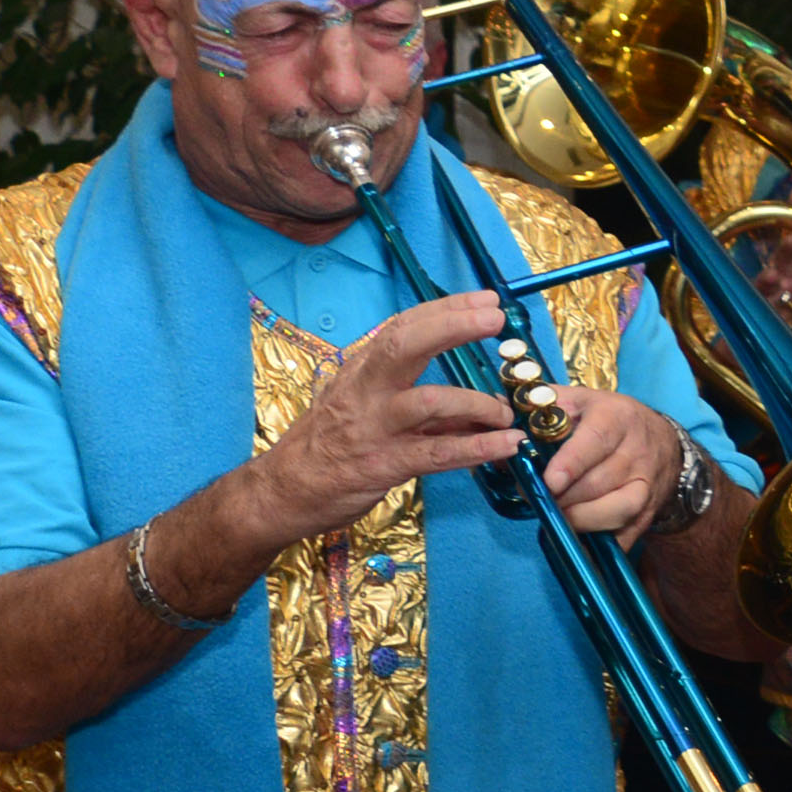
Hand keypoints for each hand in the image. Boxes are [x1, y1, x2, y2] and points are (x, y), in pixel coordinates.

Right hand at [245, 293, 522, 540]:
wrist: (283, 491)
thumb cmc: (329, 444)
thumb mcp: (365, 407)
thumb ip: (418, 399)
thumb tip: (480, 398)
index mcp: (361, 371)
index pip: (402, 327)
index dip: (445, 309)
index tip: (485, 300)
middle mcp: (364, 391)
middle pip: (403, 345)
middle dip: (451, 326)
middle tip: (494, 319)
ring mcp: (373, 427)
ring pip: (427, 401)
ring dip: (476, 403)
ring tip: (505, 412)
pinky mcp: (383, 465)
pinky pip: (438, 453)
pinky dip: (479, 447)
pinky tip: (508, 444)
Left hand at [541, 388, 687, 545]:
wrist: (662, 442)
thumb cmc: (610, 421)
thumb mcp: (581, 401)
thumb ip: (542, 406)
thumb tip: (499, 411)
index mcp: (617, 419)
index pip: (596, 440)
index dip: (572, 463)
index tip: (550, 481)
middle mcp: (636, 453)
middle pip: (599, 482)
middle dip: (562, 497)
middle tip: (534, 497)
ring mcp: (646, 486)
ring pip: (615, 511)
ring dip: (579, 519)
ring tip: (556, 515)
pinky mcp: (647, 514)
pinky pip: (624, 537)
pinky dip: (597, 544)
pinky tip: (575, 540)